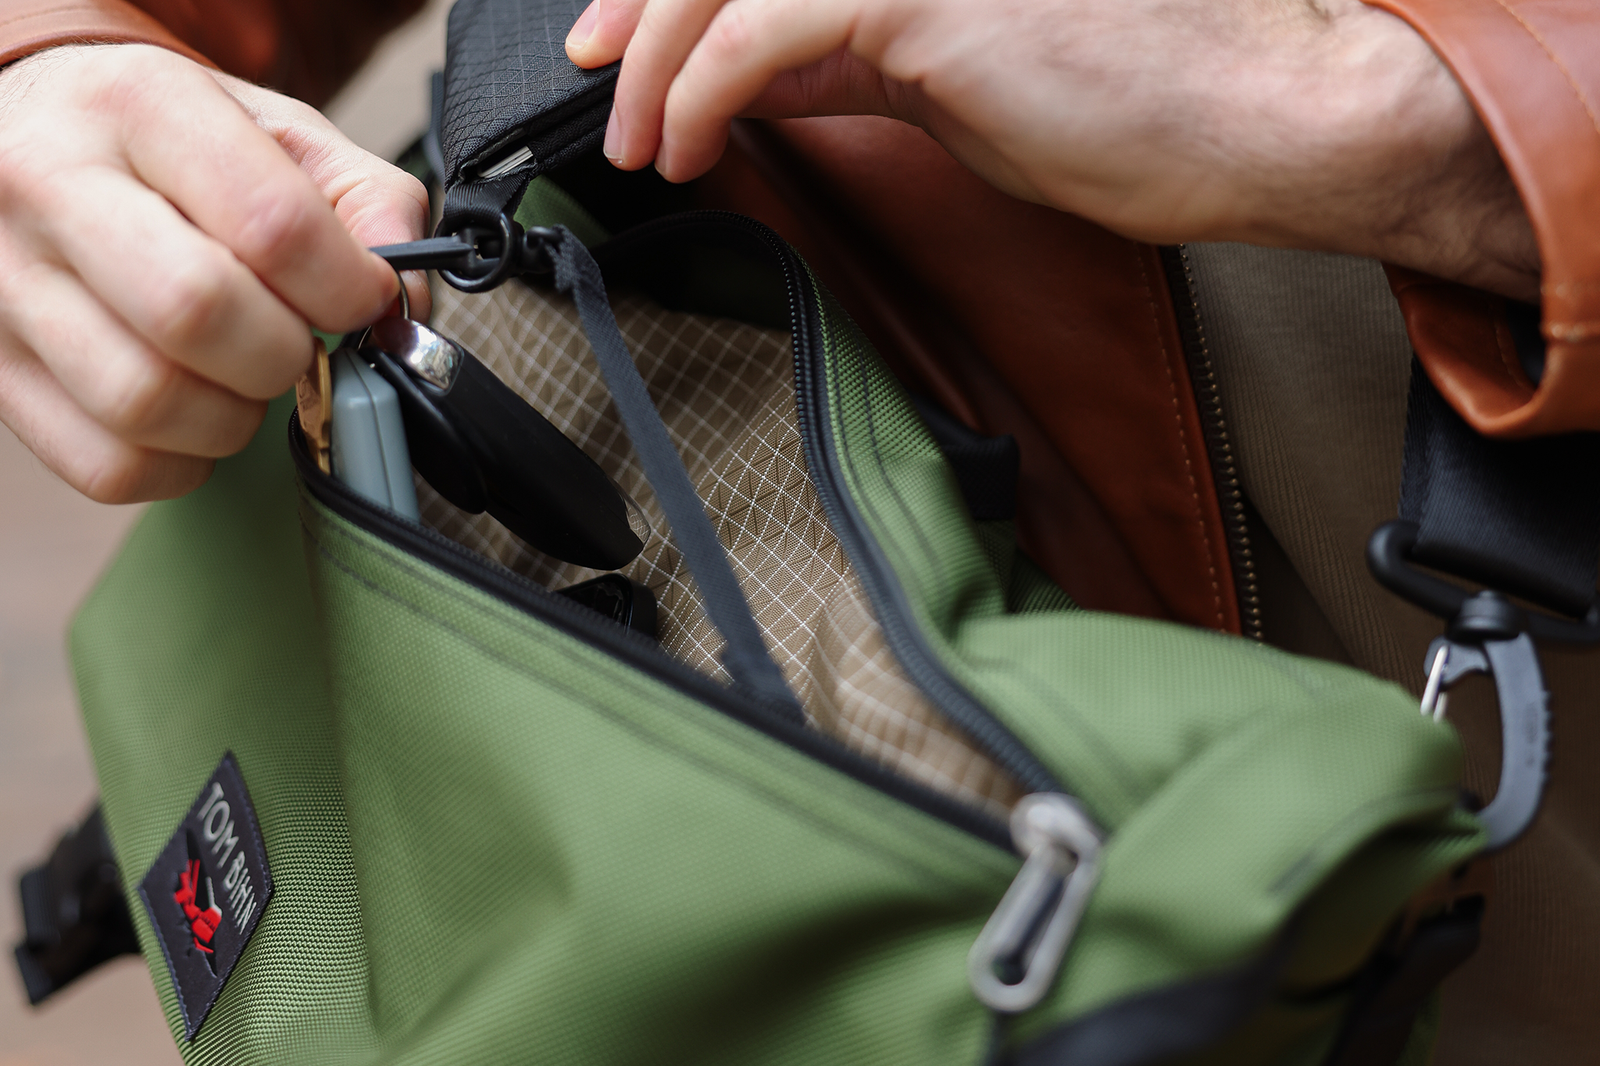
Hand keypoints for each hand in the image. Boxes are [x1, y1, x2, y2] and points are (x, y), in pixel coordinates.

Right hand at [0, 44, 429, 502]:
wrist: (31, 131)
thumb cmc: (165, 144)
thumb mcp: (278, 132)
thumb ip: (367, 201)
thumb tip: (403, 301)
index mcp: (138, 107)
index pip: (272, 223)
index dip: (346, 288)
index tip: (362, 302)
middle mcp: (50, 186)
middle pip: (197, 312)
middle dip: (284, 354)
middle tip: (297, 344)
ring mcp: (6, 284)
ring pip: (146, 400)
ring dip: (232, 417)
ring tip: (243, 378)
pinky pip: (108, 465)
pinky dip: (178, 463)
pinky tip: (193, 415)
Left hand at [567, 0, 1537, 299]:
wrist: (1245, 118)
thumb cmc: (1129, 103)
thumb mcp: (954, 72)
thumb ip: (853, 56)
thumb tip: (763, 78)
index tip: (614, 44)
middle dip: (639, 14)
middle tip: (601, 86)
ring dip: (653, 62)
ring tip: (638, 142)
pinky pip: (761, 27)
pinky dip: (697, 88)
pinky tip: (681, 144)